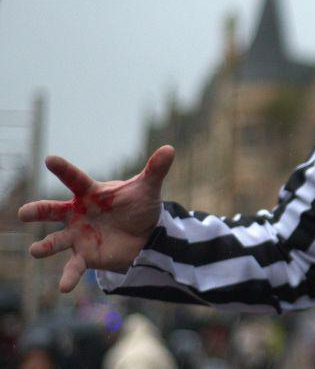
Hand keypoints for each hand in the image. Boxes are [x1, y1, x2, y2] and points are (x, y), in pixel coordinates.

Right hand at [18, 145, 174, 292]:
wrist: (145, 235)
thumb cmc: (138, 206)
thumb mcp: (147, 188)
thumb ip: (155, 169)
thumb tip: (170, 148)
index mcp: (90, 194)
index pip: (75, 179)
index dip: (63, 170)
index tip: (50, 159)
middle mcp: (78, 214)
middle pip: (53, 210)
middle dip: (38, 211)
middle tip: (24, 213)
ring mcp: (78, 236)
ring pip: (56, 241)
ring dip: (45, 246)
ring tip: (35, 250)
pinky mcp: (85, 256)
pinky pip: (73, 267)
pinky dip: (69, 277)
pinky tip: (64, 288)